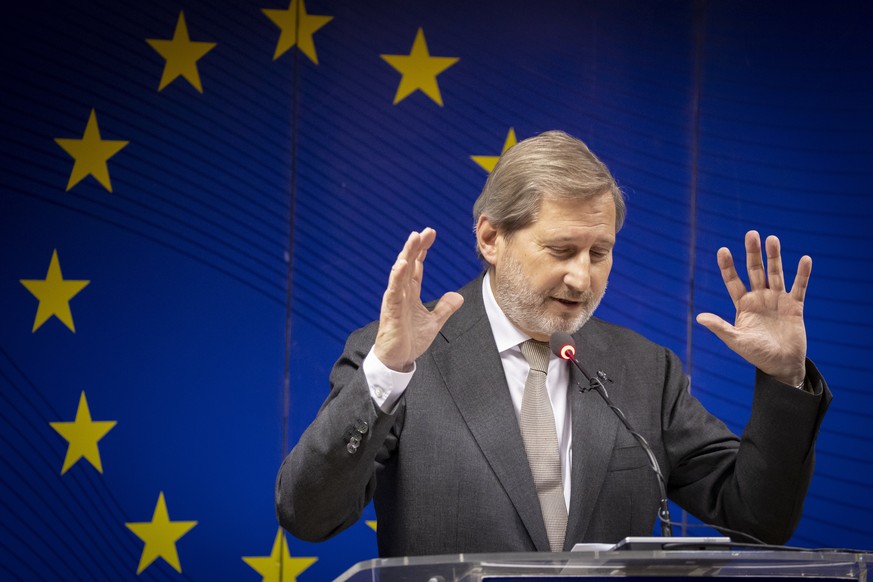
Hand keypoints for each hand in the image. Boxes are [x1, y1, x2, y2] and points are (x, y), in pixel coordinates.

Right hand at [373, 228, 463, 371]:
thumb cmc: (410, 340)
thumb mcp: (434, 322)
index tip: (431, 234)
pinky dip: (397, 276)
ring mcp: (395, 299)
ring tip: (414, 238)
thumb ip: (445, 308)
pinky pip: (394, 290)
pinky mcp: (391, 310)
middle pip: (408, 263)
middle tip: (424, 231)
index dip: (423, 250)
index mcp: (411, 293)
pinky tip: (402, 264)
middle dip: (416, 246)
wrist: (398, 359)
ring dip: (407, 254)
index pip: (417, 266)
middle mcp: (402, 292)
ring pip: (400, 272)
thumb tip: (458, 296)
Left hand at [696, 230, 810, 386]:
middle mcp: (759, 298)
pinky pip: (799, 287)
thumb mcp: (736, 341)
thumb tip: (699, 317)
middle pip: (755, 271)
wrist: (781, 365)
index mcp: (743, 304)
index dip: (728, 266)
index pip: (733, 281)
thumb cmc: (756, 354)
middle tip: (751, 234)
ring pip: (775, 274)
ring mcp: (777, 300)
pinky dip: (802, 274)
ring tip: (772, 239)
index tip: (722, 250)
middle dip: (753, 254)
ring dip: (774, 257)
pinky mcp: (795, 306)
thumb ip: (720, 327)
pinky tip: (805, 259)